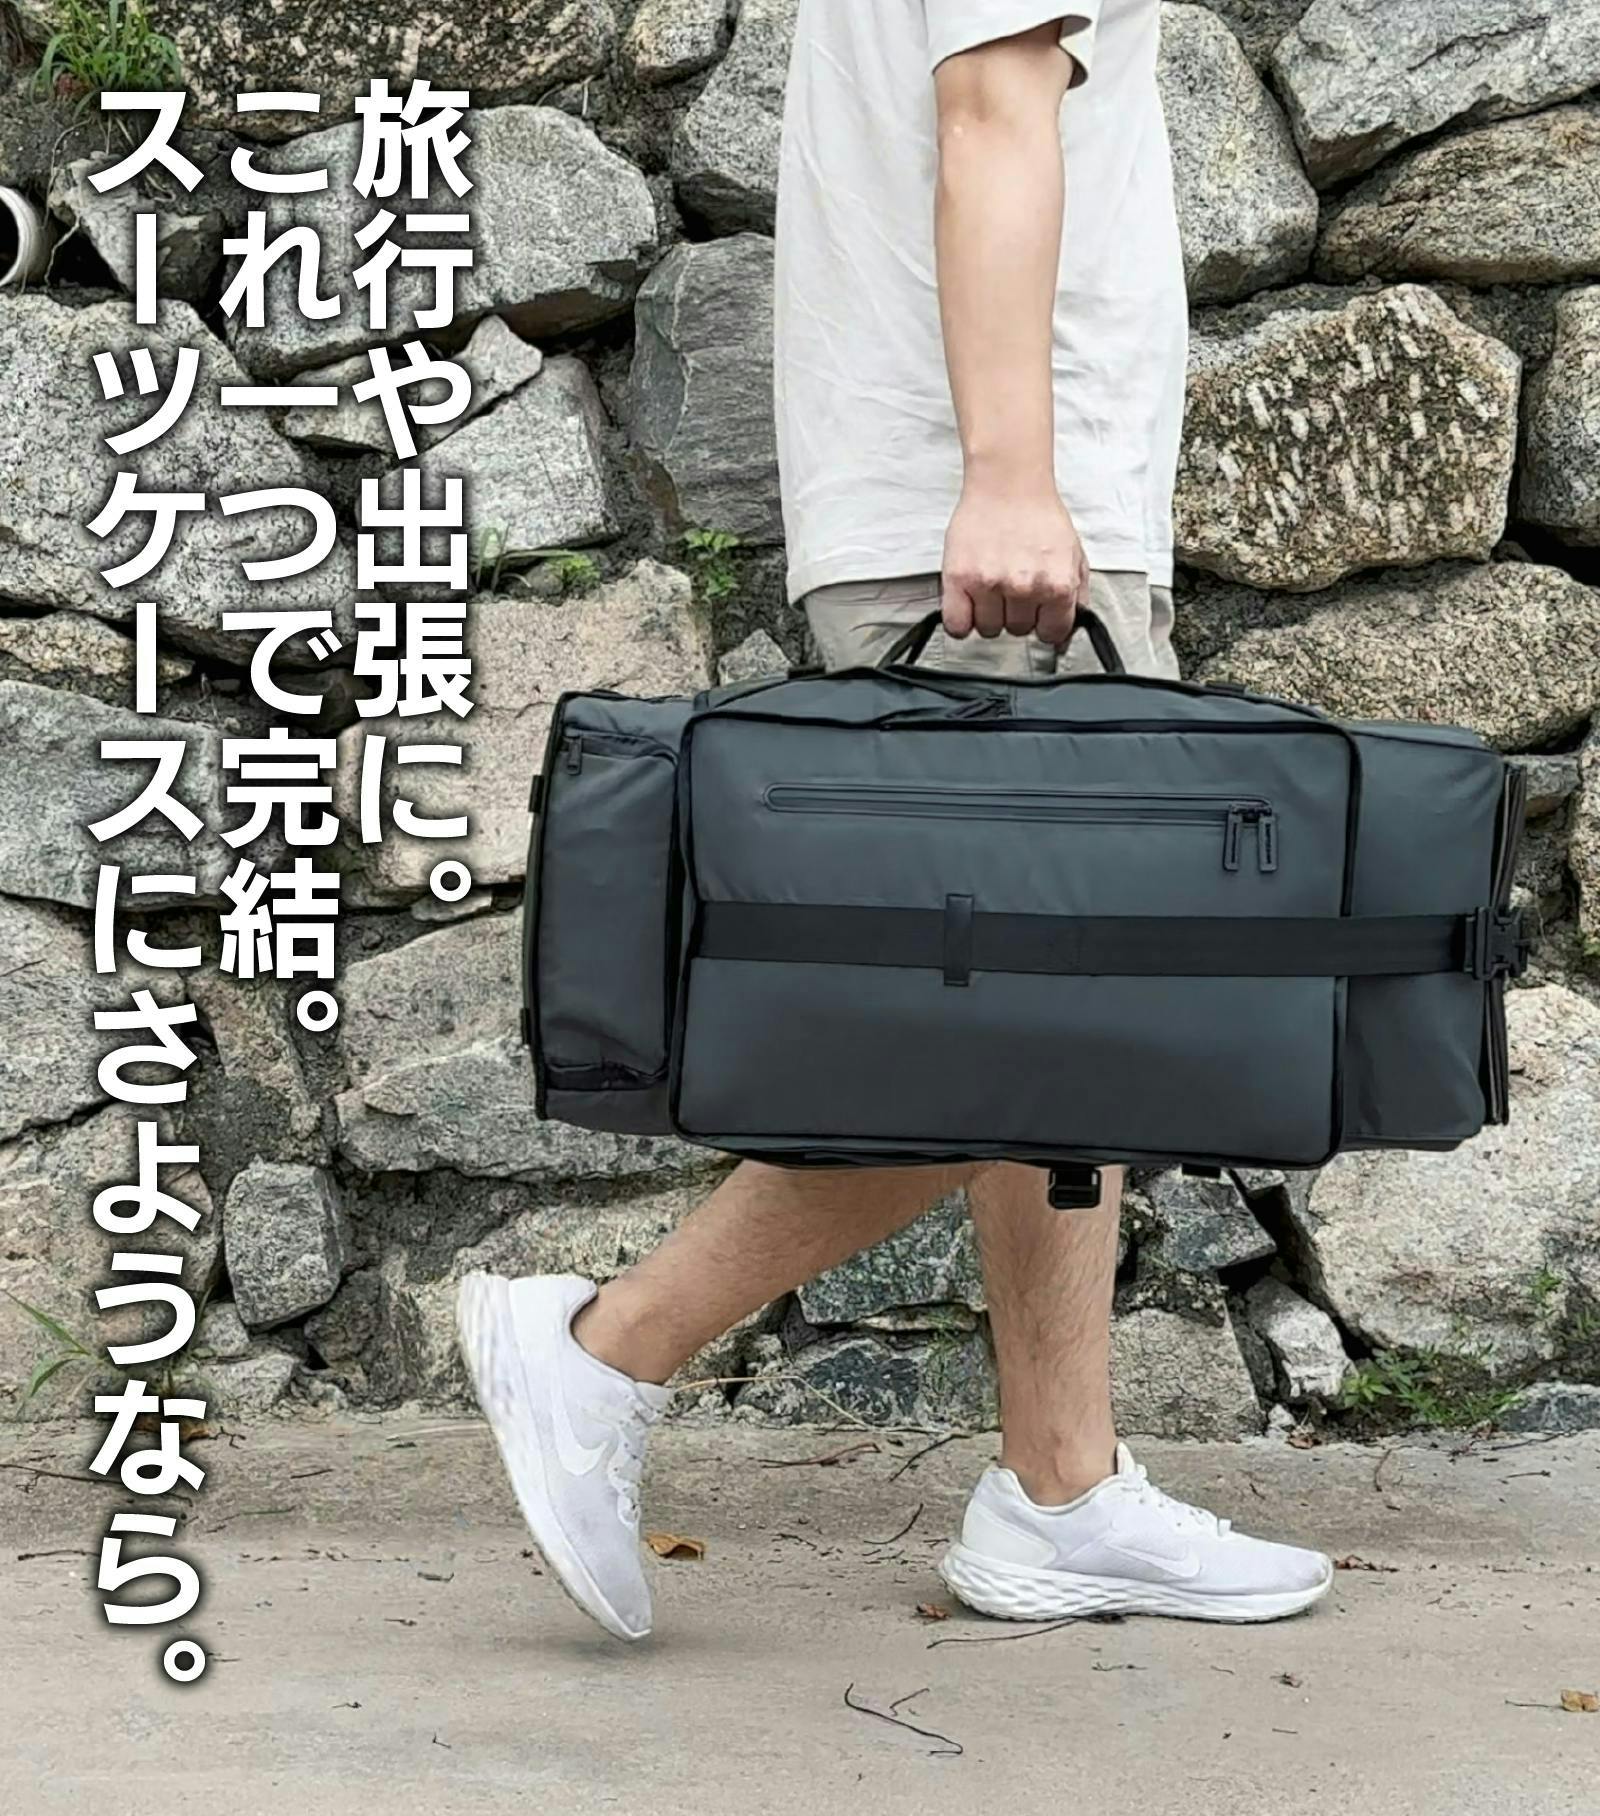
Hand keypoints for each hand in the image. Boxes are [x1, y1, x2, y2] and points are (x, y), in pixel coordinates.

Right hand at [941, 483, 1088, 643]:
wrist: (1008, 482)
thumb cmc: (1038, 515)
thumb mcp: (1074, 556)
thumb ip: (1076, 598)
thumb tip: (1066, 635)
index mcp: (1057, 584)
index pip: (1052, 634)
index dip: (1044, 623)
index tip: (1038, 612)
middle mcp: (1025, 587)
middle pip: (1018, 631)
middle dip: (1017, 612)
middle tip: (1013, 585)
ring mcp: (990, 584)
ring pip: (988, 630)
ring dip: (989, 614)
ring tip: (992, 585)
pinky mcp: (960, 579)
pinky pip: (957, 626)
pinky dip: (961, 621)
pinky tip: (970, 602)